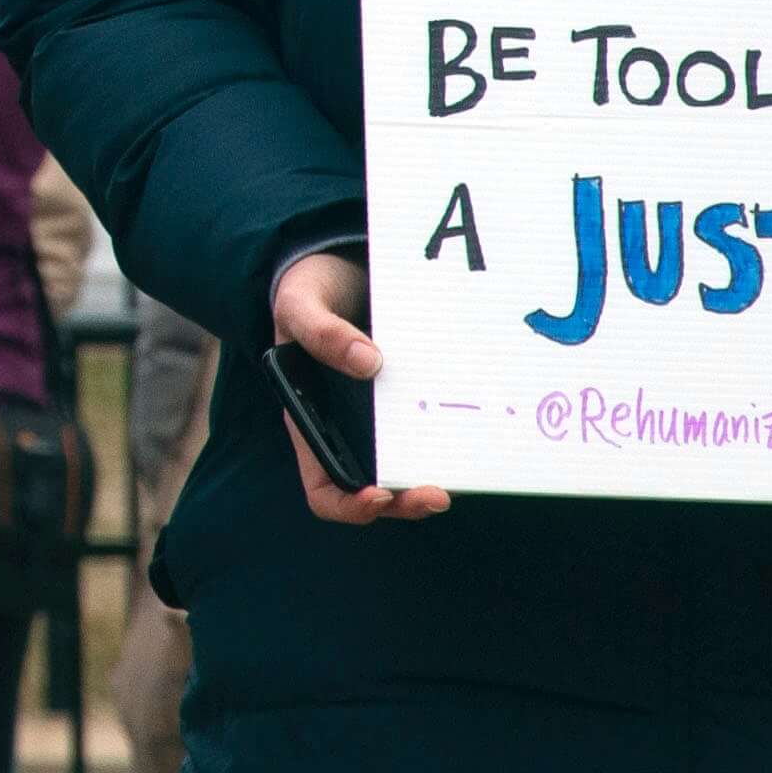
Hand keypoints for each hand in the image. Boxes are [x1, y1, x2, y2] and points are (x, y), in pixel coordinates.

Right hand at [275, 249, 450, 524]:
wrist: (342, 269)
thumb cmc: (309, 293)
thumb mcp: (298, 303)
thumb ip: (320, 330)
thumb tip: (367, 362)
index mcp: (311, 422)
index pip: (323, 488)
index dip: (348, 503)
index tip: (378, 494)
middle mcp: (349, 432)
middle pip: (376, 494)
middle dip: (405, 501)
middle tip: (437, 494)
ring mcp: (385, 421)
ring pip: (410, 470)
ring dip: (433, 481)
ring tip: (460, 477)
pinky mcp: (415, 401)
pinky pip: (433, 432)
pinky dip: (452, 443)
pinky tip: (473, 433)